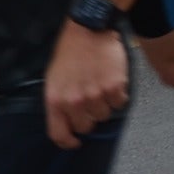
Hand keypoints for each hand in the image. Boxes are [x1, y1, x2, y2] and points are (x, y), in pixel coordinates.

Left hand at [44, 23, 127, 148]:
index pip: (59, 134)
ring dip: (104, 105)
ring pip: (104, 115)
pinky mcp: (114, 87)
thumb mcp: (54, 80)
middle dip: (89, 117)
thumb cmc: (70, 54)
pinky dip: (118, 96)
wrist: (89, 31)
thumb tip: (68, 123)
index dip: (68, 142)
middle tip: (91, 102)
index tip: (76, 141)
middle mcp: (74, 101)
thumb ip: (59, 103)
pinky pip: (119, 103)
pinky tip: (112, 81)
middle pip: (86, 126)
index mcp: (55, 100)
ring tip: (101, 86)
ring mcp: (95, 95)